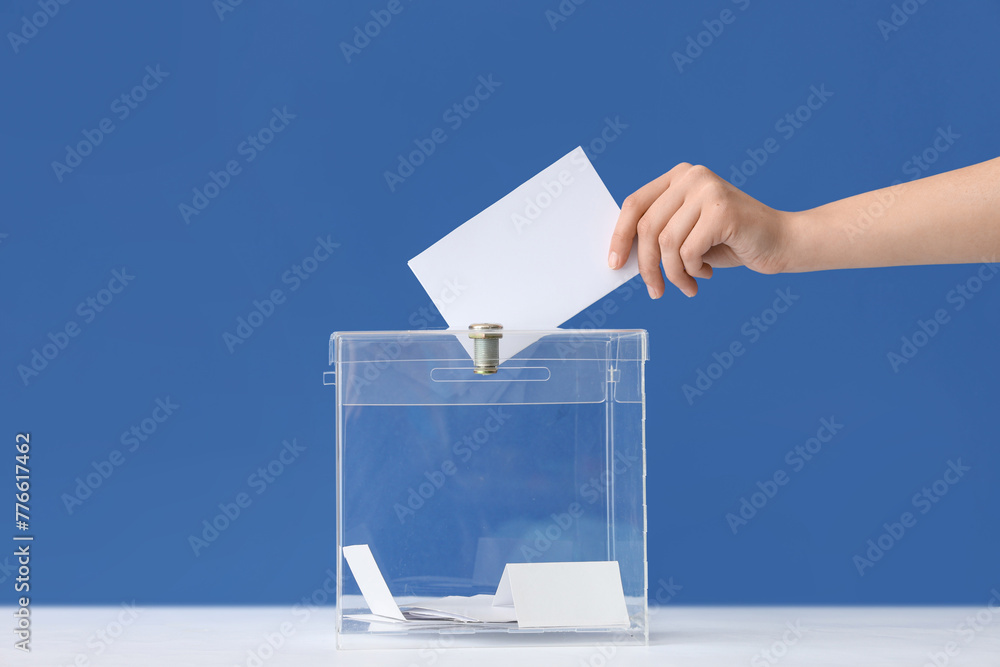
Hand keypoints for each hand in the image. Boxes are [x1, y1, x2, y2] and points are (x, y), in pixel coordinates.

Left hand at [608, 163, 791, 297]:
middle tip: (654, 292)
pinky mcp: (723, 211)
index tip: (614, 264)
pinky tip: (706, 273)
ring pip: (666, 244)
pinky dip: (692, 272)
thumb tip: (621, 256)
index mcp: (679, 177)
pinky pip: (688, 252)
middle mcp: (692, 177)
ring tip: (688, 285)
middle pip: (648, 227)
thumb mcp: (687, 235)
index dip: (620, 236)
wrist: (782, 242)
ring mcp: (709, 190)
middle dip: (647, 266)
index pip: (635, 205)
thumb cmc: (730, 242)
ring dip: (674, 274)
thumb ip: (659, 236)